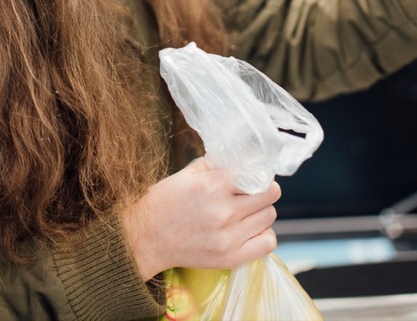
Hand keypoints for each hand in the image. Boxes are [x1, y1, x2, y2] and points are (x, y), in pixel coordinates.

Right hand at [120, 157, 280, 280]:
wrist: (146, 237)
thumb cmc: (165, 202)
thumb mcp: (187, 174)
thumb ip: (216, 164)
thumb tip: (244, 157)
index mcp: (213, 186)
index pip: (258, 175)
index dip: (258, 173)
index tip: (254, 175)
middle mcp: (224, 212)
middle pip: (269, 195)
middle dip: (263, 190)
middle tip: (251, 192)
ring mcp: (228, 238)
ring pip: (269, 216)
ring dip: (261, 211)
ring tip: (246, 211)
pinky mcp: (230, 258)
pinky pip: (268, 243)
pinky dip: (263, 234)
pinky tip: (249, 229)